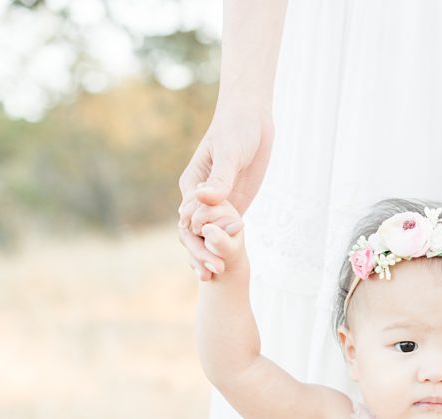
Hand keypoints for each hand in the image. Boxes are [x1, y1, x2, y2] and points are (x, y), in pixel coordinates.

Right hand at [177, 101, 273, 280]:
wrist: (252, 119)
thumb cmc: (236, 129)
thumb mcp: (229, 153)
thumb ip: (219, 178)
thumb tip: (204, 199)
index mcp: (192, 184)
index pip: (188, 217)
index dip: (195, 238)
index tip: (205, 254)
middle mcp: (200, 197)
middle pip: (194, 231)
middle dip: (200, 252)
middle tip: (211, 274)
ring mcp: (218, 203)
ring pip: (208, 234)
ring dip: (210, 254)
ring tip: (216, 276)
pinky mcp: (235, 204)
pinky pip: (225, 229)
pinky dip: (223, 246)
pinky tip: (225, 265)